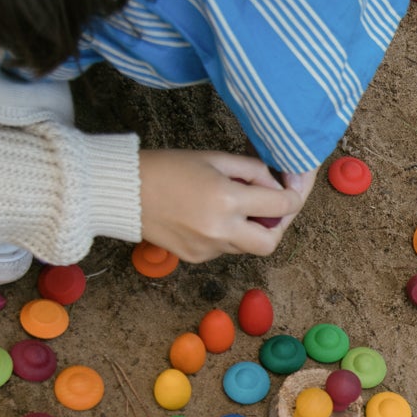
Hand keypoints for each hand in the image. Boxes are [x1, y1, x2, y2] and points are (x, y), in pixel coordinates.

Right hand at [136, 149, 310, 261]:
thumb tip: (276, 187)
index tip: (291, 187)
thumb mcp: (215, 158)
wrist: (123, 191)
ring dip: (251, 228)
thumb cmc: (166, 167)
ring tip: (236, 204)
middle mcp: (221, 230)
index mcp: (227, 200)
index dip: (294, 195)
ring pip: (247, 246)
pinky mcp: (196, 258)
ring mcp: (208, 248)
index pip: (282, 206)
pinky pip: (225, 249)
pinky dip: (229, 234)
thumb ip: (252, 171)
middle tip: (271, 207)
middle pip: (271, 242)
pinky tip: (211, 214)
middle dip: (278, 225)